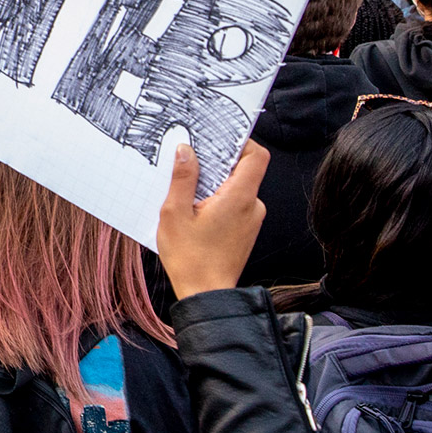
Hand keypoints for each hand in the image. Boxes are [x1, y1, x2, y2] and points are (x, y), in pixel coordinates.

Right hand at [155, 140, 267, 297]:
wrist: (206, 296)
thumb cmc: (191, 259)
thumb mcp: (175, 213)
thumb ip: (183, 178)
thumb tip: (186, 150)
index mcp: (240, 197)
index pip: (256, 156)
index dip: (240, 141)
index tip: (217, 136)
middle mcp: (252, 206)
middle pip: (243, 169)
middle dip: (217, 162)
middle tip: (191, 159)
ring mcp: (251, 220)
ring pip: (236, 187)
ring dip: (214, 183)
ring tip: (187, 189)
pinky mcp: (245, 230)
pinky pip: (235, 203)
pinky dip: (217, 199)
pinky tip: (194, 208)